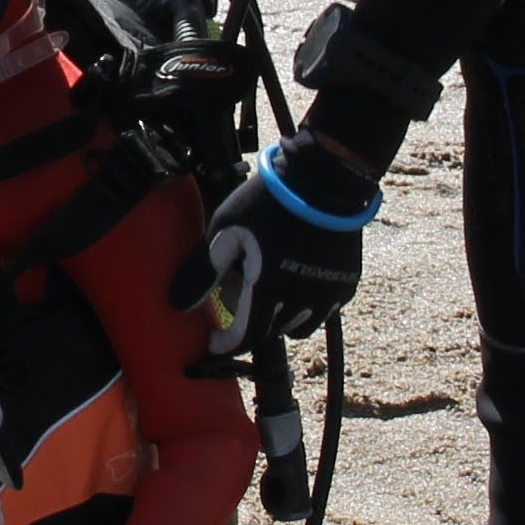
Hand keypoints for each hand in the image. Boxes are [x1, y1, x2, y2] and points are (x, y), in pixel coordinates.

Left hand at [199, 141, 374, 362]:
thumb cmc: (270, 202)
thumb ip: (202, 273)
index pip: (246, 337)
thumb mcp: (225, 232)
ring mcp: (328, 295)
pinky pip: (320, 310)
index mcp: (270, 290)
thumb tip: (179, 305)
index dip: (227, 345)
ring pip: (296, 324)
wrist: (324, 178)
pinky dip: (303, 303)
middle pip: (269, 330)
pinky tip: (294, 275)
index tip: (214, 344)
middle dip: (248, 318)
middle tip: (236, 284)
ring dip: (276, 314)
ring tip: (266, 278)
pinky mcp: (346, 284)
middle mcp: (302, 302)